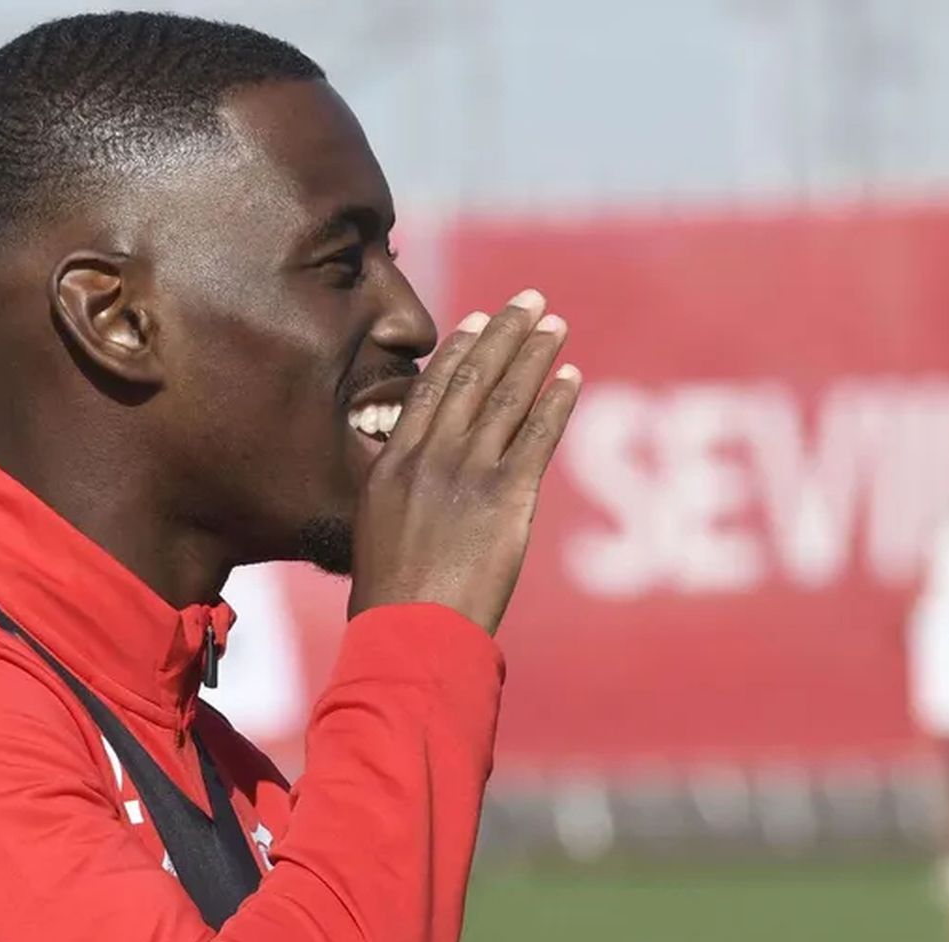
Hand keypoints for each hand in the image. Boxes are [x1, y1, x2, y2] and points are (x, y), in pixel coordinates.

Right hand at [348, 289, 581, 633]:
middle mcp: (429, 458)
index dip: (460, 351)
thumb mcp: (377, 530)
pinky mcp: (506, 498)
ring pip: (507, 398)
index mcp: (393, 464)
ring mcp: (468, 474)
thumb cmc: (391, 600)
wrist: (410, 633)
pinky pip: (538, 436)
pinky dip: (557, 402)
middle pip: (473, 379)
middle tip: (530, 301)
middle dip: (504, 335)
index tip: (480, 321)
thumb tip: (418, 475)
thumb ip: (400, 492)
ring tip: (556, 325)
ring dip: (536, 356)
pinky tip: (572, 376)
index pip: (431, 390)